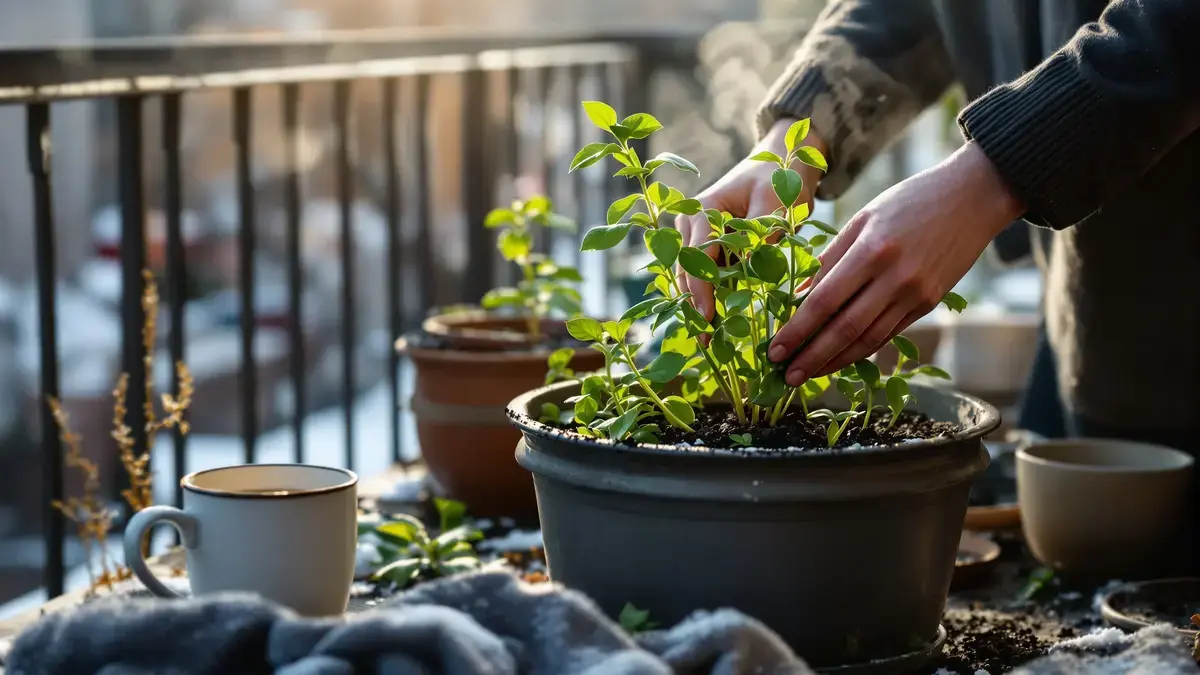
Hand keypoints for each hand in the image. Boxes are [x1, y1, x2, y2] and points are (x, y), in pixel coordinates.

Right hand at [674, 119, 827, 328]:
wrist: (779, 162)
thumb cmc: (779, 178)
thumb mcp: (775, 205)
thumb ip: (760, 237)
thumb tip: (750, 271)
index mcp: (703, 208)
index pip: (697, 256)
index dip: (701, 289)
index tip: (708, 317)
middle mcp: (691, 222)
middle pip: (686, 271)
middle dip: (694, 307)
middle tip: (705, 342)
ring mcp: (695, 234)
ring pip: (690, 277)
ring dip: (699, 306)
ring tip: (708, 341)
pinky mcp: (706, 246)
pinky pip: (703, 275)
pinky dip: (709, 297)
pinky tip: (715, 325)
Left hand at [767, 141, 1023, 384]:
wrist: (973, 197)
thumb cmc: (909, 200)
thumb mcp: (863, 218)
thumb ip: (830, 258)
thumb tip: (799, 296)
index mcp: (871, 250)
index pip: (825, 301)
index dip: (797, 330)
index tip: (775, 350)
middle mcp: (895, 277)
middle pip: (844, 329)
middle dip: (811, 357)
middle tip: (784, 376)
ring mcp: (916, 294)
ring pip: (868, 339)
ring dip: (834, 362)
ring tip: (807, 374)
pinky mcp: (930, 303)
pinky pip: (888, 333)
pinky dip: (861, 350)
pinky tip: (840, 360)